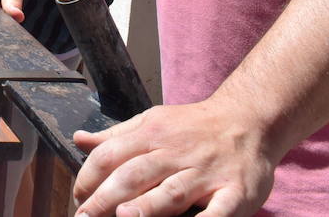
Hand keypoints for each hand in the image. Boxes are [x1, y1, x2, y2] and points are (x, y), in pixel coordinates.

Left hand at [70, 98, 276, 216]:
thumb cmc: (195, 128)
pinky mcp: (235, 192)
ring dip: (146, 207)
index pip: (111, 155)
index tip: (78, 198)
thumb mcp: (153, 122)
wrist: (250, 120)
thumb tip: (79, 139)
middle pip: (134, 175)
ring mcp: (206, 173)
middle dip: (105, 199)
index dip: (89, 177)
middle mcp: (176, 153)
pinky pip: (219, 212)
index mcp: (152, 134)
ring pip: (171, 192)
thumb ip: (117, 136)